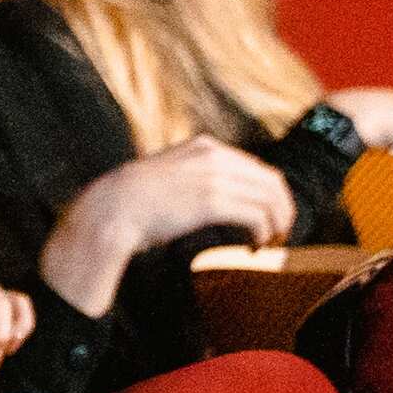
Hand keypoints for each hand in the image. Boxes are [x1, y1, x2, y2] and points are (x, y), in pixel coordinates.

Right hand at [44, 139, 297, 315]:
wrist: (110, 210)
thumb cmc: (133, 202)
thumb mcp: (168, 176)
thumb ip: (193, 177)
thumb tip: (212, 198)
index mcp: (204, 146)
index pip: (255, 167)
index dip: (269, 194)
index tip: (268, 216)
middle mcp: (214, 156)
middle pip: (270, 180)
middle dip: (281, 208)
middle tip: (280, 233)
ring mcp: (213, 177)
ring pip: (269, 198)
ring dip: (277, 223)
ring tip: (271, 242)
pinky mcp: (212, 201)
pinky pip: (256, 216)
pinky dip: (263, 233)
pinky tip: (255, 246)